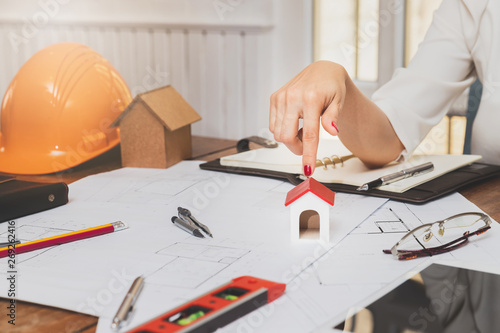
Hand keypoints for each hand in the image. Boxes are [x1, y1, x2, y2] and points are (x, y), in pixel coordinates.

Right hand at [269, 61, 347, 175]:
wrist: (322, 71)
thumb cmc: (332, 87)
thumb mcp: (339, 102)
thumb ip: (333, 118)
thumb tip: (332, 131)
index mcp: (311, 99)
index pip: (309, 134)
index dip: (308, 154)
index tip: (307, 169)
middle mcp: (293, 97)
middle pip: (287, 138)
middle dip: (297, 148)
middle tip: (307, 144)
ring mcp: (281, 97)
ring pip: (278, 134)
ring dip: (291, 138)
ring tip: (303, 128)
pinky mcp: (274, 98)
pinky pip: (273, 125)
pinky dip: (283, 130)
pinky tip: (295, 122)